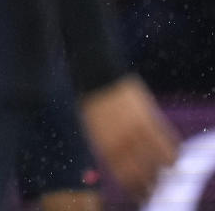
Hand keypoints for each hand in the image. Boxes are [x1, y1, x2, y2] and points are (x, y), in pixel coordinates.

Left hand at [80, 74, 178, 200]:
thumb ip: (109, 149)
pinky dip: (172, 151)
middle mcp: (121, 141)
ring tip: (170, 174)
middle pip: (143, 173)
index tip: (143, 194)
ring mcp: (135, 130)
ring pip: (158, 160)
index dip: (136, 188)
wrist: (97, 77)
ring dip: (167, 171)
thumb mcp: (96, 130)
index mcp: (105, 146)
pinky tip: (175, 156)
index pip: (125, 177)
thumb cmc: (95, 104)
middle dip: (152, 184)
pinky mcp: (148, 117)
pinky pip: (166, 141)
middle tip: (160, 188)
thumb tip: (121, 168)